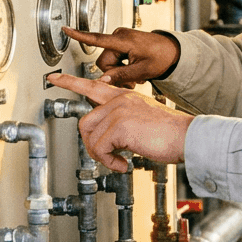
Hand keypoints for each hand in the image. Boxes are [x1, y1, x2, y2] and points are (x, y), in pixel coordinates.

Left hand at [47, 73, 194, 171]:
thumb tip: (107, 140)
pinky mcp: (120, 125)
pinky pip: (101, 149)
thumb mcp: (143, 120)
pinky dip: (109, 162)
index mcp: (125, 96)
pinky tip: (124, 163)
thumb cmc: (172, 134)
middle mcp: (120, 99)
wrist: (188, 137)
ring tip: (119, 160)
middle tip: (109, 156)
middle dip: (93, 145)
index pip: (93, 84)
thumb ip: (123, 122)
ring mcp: (119, 110)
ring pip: (91, 137)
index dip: (69, 82)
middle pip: (85, 122)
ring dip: (102, 155)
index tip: (53, 78)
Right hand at [62, 26, 178, 87]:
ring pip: (109, 63)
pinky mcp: (122, 43)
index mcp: (124, 40)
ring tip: (136, 75)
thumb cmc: (162, 57)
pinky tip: (134, 70)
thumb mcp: (142, 70)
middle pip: (104, 62)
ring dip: (120, 72)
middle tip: (132, 80)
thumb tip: (102, 80)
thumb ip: (121, 75)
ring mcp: (121, 40)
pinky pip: (115, 59)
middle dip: (115, 73)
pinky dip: (123, 67)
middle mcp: (119, 36)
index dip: (80, 36)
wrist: (173, 52)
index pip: (97, 38)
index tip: (65, 29)